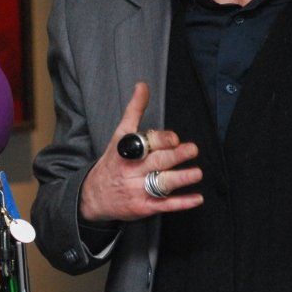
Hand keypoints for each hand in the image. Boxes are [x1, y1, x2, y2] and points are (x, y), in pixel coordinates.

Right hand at [79, 82, 203, 222]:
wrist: (93, 196)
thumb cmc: (113, 161)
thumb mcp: (119, 135)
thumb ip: (134, 110)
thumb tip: (142, 85)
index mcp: (126, 151)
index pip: (144, 143)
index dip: (161, 140)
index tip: (174, 138)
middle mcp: (132, 170)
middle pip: (156, 162)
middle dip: (175, 156)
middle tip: (192, 149)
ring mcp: (137, 189)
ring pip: (161, 184)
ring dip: (180, 179)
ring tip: (197, 173)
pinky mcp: (143, 207)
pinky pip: (165, 205)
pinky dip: (182, 203)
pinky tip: (197, 198)